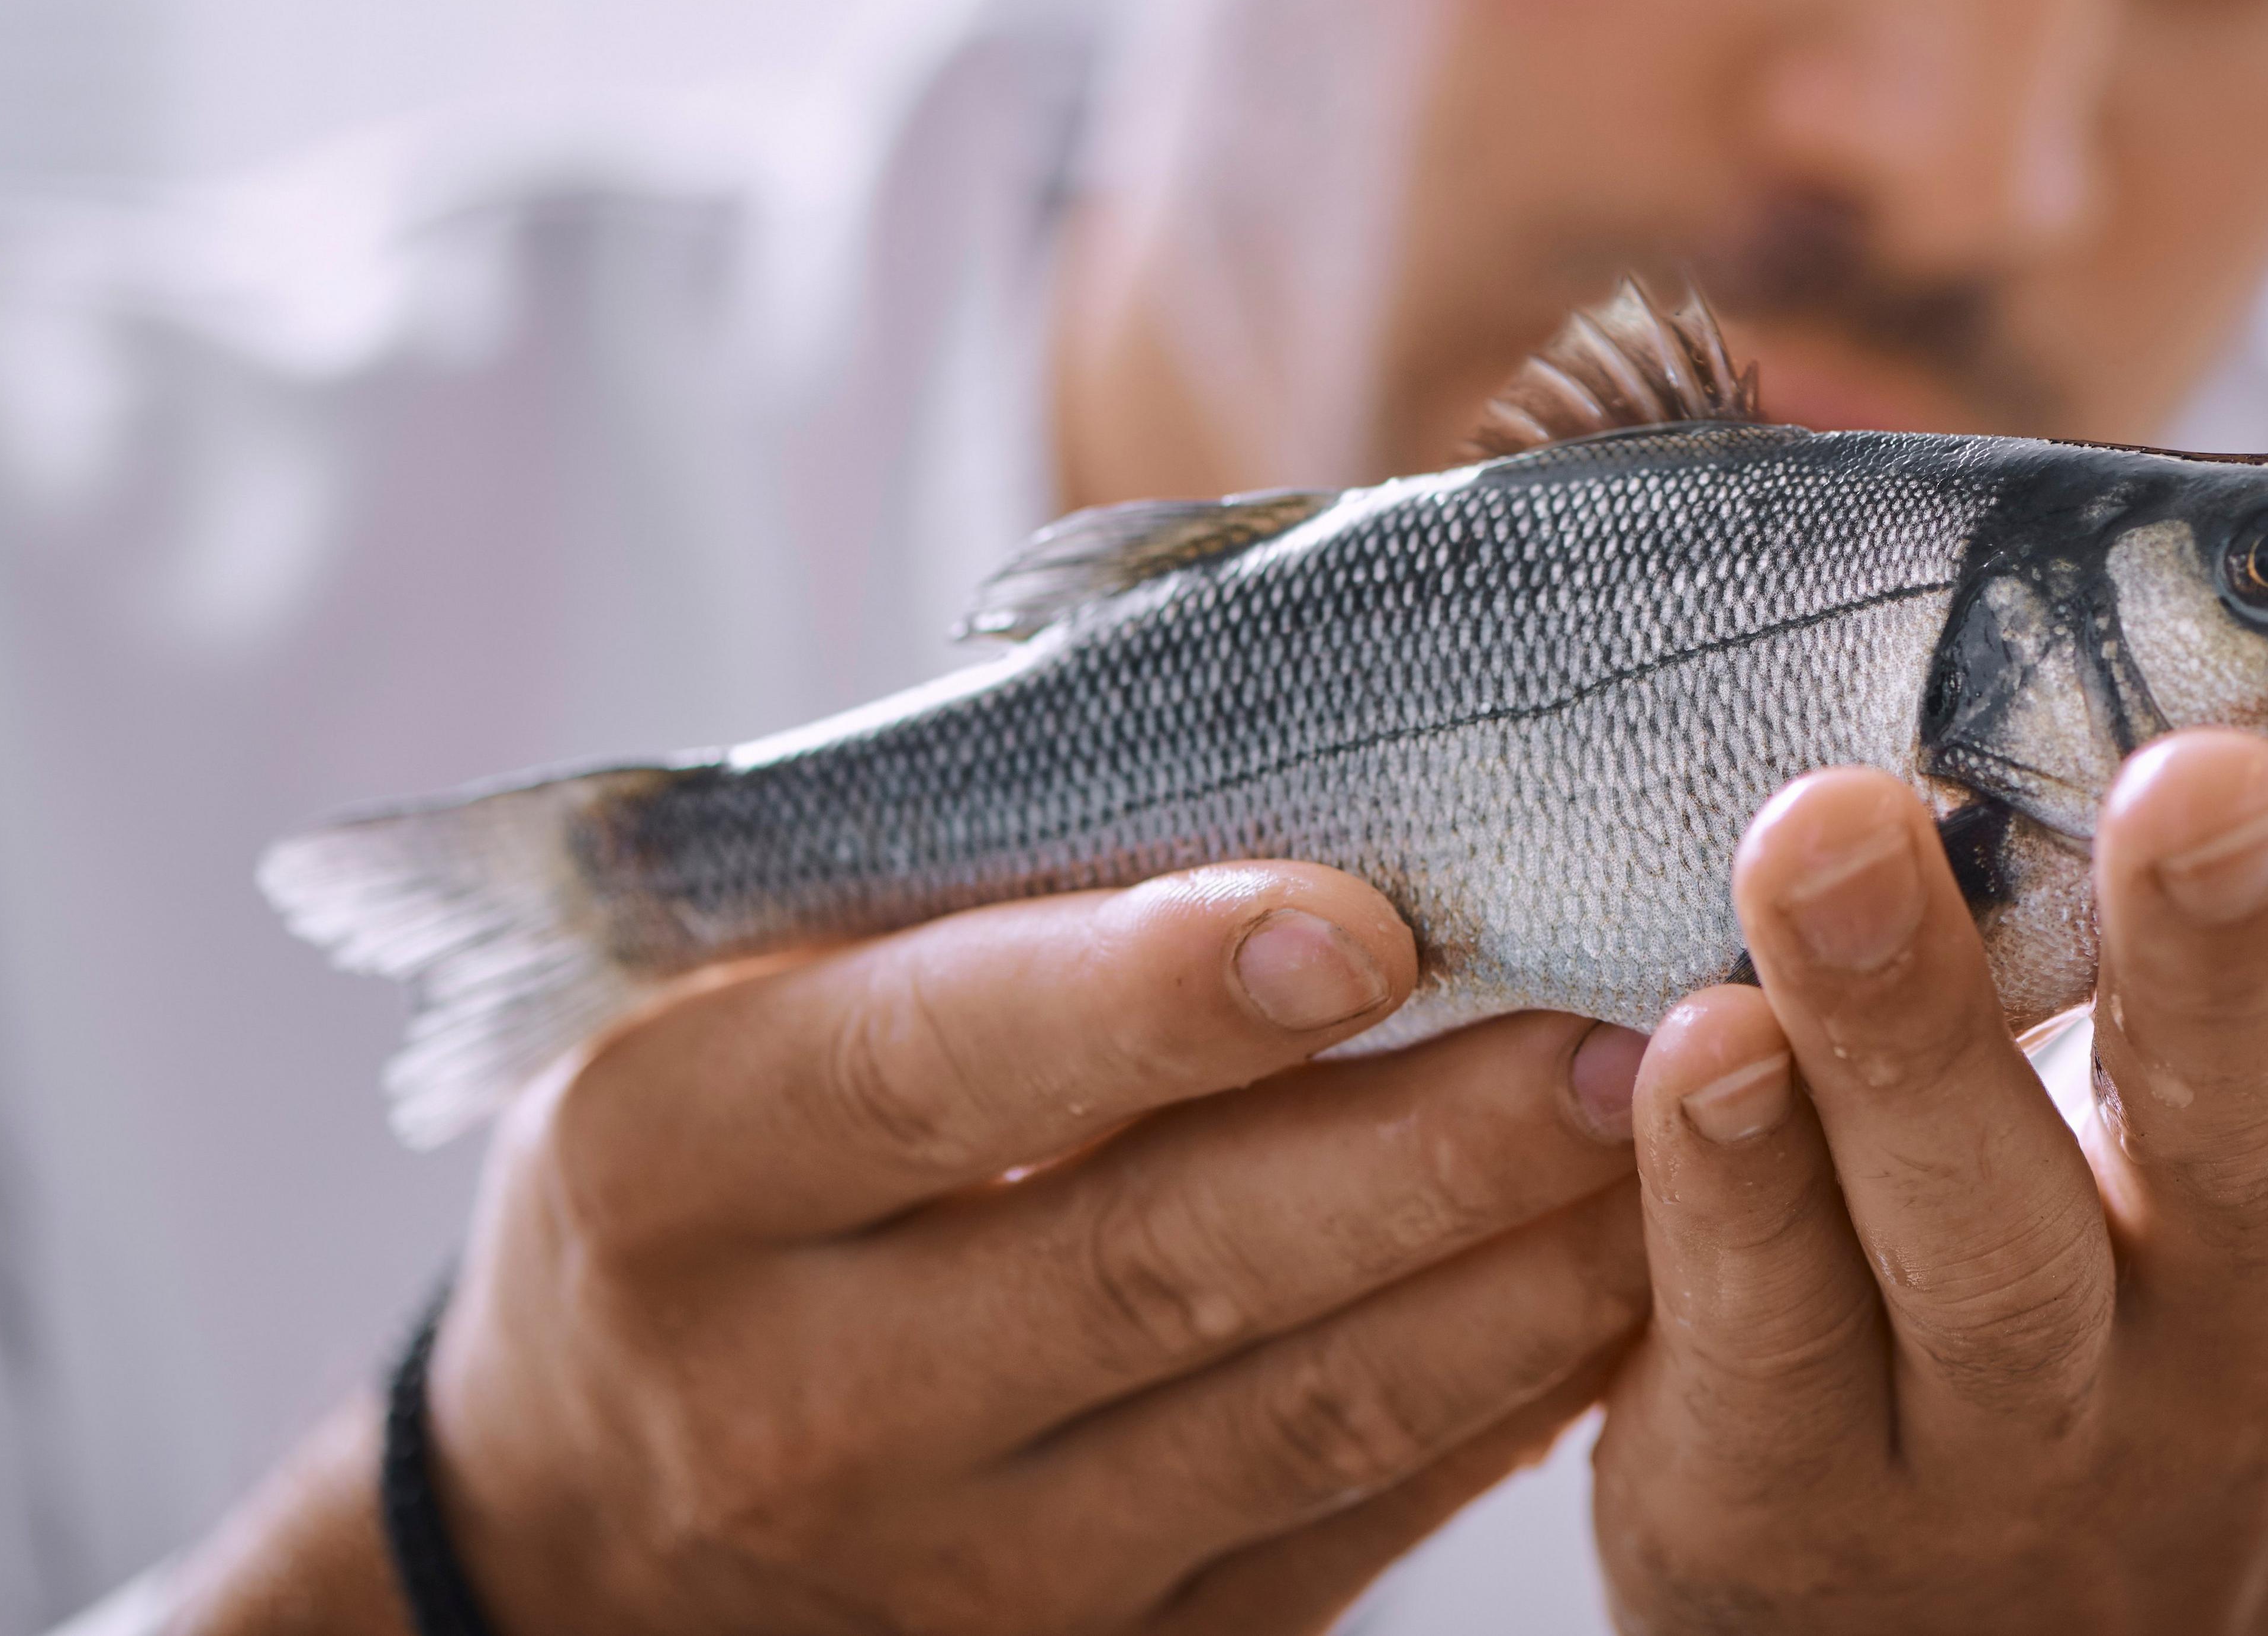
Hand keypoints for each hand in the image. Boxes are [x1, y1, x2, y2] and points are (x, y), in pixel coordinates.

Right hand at [164, 867, 1654, 1633]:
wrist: (582, 1532)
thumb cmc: (703, 1185)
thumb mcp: (724, 1014)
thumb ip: (947, 893)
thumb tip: (1273, 716)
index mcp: (671, 1166)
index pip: (933, 1065)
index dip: (1150, 994)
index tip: (1365, 916)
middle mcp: (800, 1385)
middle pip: (1153, 1257)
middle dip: (1419, 1142)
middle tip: (1630, 1021)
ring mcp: (951, 1556)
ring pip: (1287, 1415)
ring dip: (1512, 1275)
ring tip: (1684, 1129)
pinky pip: (1336, 1535)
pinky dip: (1496, 1408)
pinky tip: (1629, 1285)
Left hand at [1592, 465, 2267, 1634]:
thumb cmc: (2249, 1218)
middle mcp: (2242, 1299)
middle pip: (2246, 1135)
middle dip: (2224, 958)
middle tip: (2191, 777)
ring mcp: (2019, 1421)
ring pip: (1975, 1242)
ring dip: (1906, 1040)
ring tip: (1824, 834)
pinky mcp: (1794, 1495)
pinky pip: (1761, 1339)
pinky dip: (1721, 1195)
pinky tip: (1672, 1042)